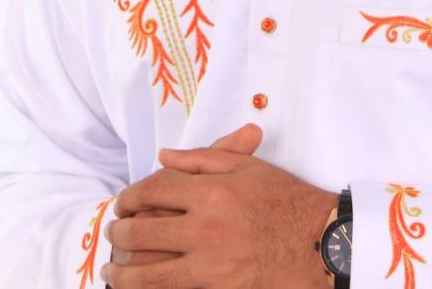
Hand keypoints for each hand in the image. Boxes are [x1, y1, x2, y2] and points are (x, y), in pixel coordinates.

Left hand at [101, 125, 335, 287]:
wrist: (319, 241)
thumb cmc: (284, 199)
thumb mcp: (247, 166)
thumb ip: (201, 159)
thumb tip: (162, 157)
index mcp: (211, 190)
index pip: (153, 190)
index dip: (131, 196)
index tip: (123, 202)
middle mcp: (206, 226)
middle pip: (144, 231)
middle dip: (120, 232)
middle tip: (113, 233)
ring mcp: (211, 263)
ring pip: (150, 272)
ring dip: (124, 272)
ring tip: (113, 271)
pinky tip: (140, 288)